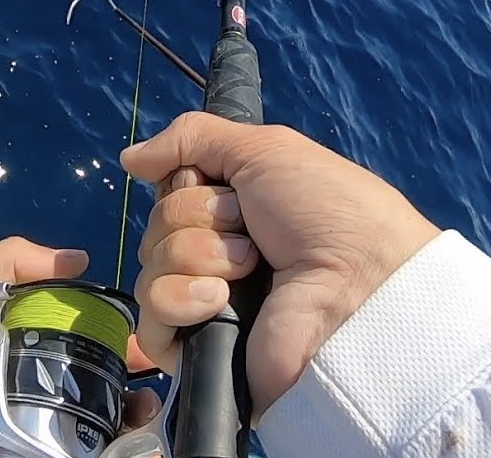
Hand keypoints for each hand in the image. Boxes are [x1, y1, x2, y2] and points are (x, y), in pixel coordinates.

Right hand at [122, 112, 439, 417]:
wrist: (360, 285)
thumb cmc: (327, 210)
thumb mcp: (264, 149)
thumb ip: (191, 138)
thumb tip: (129, 158)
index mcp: (235, 216)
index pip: (168, 194)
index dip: (188, 186)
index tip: (228, 188)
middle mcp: (219, 261)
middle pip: (155, 229)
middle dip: (197, 218)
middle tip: (249, 231)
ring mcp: (210, 308)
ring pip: (149, 270)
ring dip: (197, 256)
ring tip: (248, 269)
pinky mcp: (203, 353)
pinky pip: (152, 322)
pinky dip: (181, 299)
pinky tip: (220, 301)